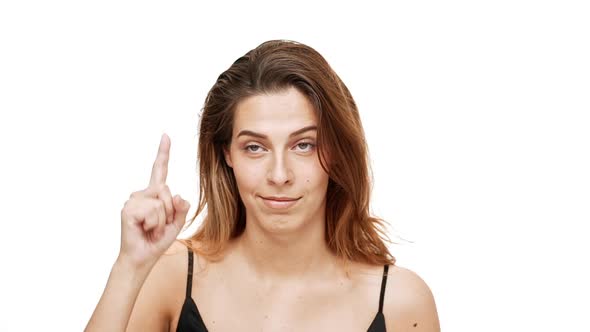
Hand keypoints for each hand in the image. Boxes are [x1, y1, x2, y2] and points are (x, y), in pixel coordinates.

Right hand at [118, 133, 190, 270]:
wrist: (142, 258)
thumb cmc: (156, 241)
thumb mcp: (177, 224)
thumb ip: (181, 208)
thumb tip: (179, 195)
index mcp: (154, 195)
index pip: (160, 170)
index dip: (163, 153)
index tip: (166, 136)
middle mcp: (142, 194)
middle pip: (167, 191)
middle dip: (170, 212)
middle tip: (159, 227)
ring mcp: (134, 200)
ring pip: (161, 203)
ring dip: (162, 221)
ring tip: (152, 229)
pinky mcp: (129, 209)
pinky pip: (154, 211)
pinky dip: (155, 224)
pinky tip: (145, 229)